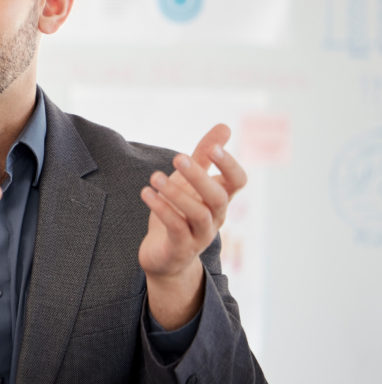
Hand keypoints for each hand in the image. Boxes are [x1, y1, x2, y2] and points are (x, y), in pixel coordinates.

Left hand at [138, 124, 247, 329]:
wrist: (164, 257)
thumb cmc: (179, 214)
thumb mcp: (189, 182)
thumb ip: (204, 156)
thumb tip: (225, 126)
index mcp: (220, 199)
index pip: (237, 181)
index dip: (229, 165)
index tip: (213, 147)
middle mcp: (215, 218)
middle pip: (218, 197)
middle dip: (199, 176)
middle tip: (177, 157)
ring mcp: (200, 235)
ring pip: (198, 214)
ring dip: (176, 193)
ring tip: (154, 177)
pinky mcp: (181, 248)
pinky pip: (176, 228)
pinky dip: (162, 209)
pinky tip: (146, 193)